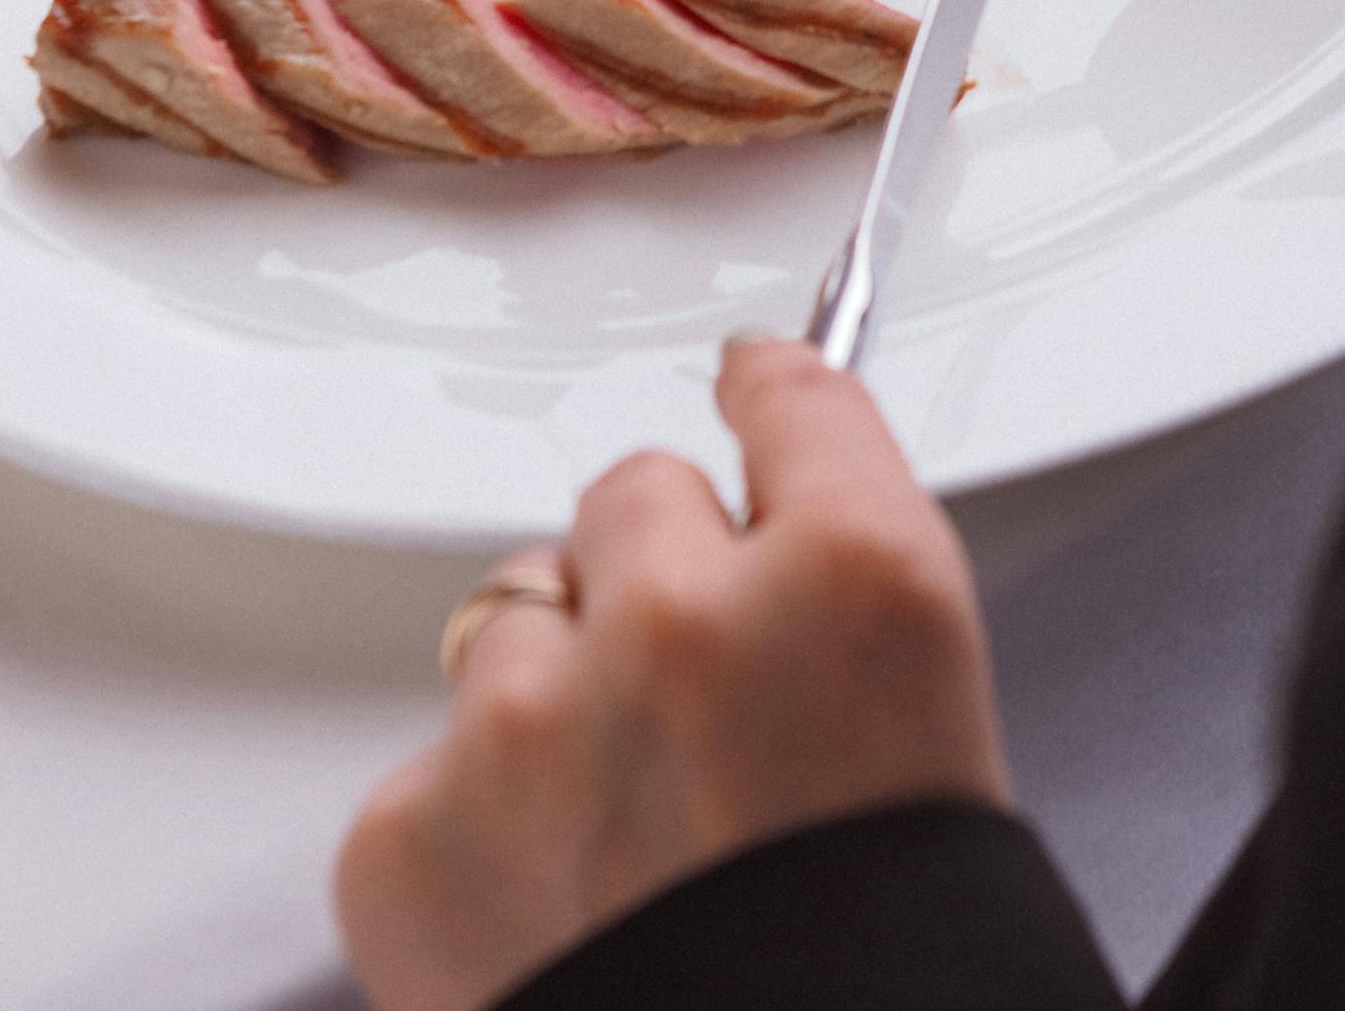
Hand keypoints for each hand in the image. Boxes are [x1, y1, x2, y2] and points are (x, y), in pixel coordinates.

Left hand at [336, 339, 1009, 1010]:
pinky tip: (554, 911)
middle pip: (638, 494)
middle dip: (662, 577)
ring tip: (625, 834)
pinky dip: (476, 826)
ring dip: (558, 690)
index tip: (753, 391)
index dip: (770, 400)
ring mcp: (539, 719)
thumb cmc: (887, 969)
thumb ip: (839, 598)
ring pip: (515, 609)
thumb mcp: (931, 747)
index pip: (794, 396)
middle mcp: (696, 617)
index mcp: (865, 582)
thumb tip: (768, 485)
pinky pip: (433, 759)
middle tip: (705, 706)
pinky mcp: (412, 830)